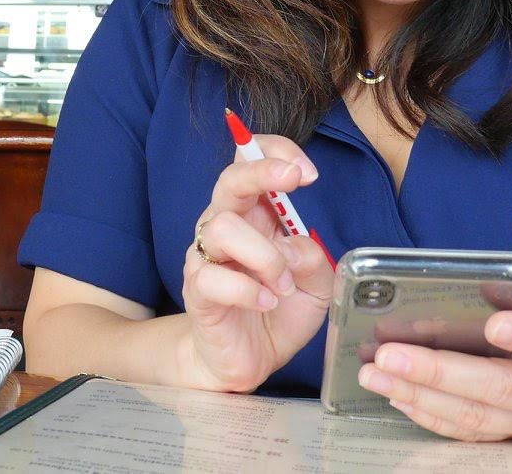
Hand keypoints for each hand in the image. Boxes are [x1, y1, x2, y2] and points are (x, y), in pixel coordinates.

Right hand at [180, 134, 334, 392]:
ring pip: (223, 227)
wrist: (246, 359)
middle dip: (262, 172)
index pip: (251, 162)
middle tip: (294, 180)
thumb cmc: (278, 312)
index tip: (306, 172)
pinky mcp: (196, 290)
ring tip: (283, 285)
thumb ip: (313, 260)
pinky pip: (214, 277)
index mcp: (257, 215)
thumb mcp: (315, 286)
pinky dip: (250, 290)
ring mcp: (207, 256)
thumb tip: (294, 248)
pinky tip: (267, 303)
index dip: (275, 153)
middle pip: (230, 180)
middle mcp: (226, 225)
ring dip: (265, 255)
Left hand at [355, 277, 511, 441]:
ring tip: (377, 375)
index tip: (494, 326)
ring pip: (480, 416)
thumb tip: (507, 301)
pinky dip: (432, 416)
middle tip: (392, 355)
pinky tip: (398, 396)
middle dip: (441, 372)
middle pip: (504, 387)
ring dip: (422, 396)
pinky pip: (474, 432)